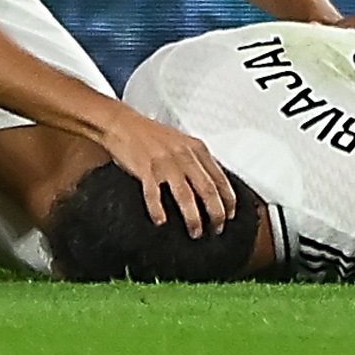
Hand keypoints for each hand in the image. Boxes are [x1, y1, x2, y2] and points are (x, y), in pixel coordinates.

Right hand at [100, 107, 236, 237]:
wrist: (123, 123)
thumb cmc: (152, 135)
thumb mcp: (182, 142)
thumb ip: (197, 160)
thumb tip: (213, 185)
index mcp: (195, 148)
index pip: (220, 178)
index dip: (228, 200)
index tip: (230, 214)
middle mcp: (183, 155)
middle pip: (207, 189)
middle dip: (215, 213)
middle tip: (216, 228)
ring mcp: (164, 162)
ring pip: (185, 195)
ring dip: (192, 218)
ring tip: (195, 232)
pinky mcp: (144, 168)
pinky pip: (153, 194)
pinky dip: (157, 210)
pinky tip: (160, 221)